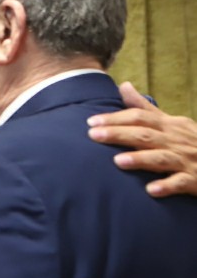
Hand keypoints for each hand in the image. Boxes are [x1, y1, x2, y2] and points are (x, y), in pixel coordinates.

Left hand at [87, 81, 196, 196]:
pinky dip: (167, 186)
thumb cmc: (191, 142)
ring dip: (140, 159)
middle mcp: (176, 140)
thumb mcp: (171, 122)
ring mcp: (186, 160)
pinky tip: (151, 190)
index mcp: (169, 125)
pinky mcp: (195, 179)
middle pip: (145, 134)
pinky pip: (181, 183)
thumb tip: (123, 86)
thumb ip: (145, 108)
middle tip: (93, 135)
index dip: (116, 118)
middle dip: (119, 134)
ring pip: (162, 158)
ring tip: (118, 161)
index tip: (91, 121)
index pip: (140, 117)